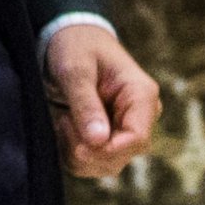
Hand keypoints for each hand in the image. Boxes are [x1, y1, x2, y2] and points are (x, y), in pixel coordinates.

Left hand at [44, 22, 159, 178]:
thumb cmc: (76, 46)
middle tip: (63, 120)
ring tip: (63, 118)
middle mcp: (140, 117)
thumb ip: (85, 104)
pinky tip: (63, 126)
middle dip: (87, 150)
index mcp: (141, 95)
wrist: (70, 39)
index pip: (137, 138)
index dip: (108, 149)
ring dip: (76, 151)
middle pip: (121, 156)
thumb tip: (98, 141)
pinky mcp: (108, 139)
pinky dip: (71, 152)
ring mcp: (124, 130)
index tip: (78, 144)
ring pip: (105, 165)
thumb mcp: (75, 69)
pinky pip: (90, 163)